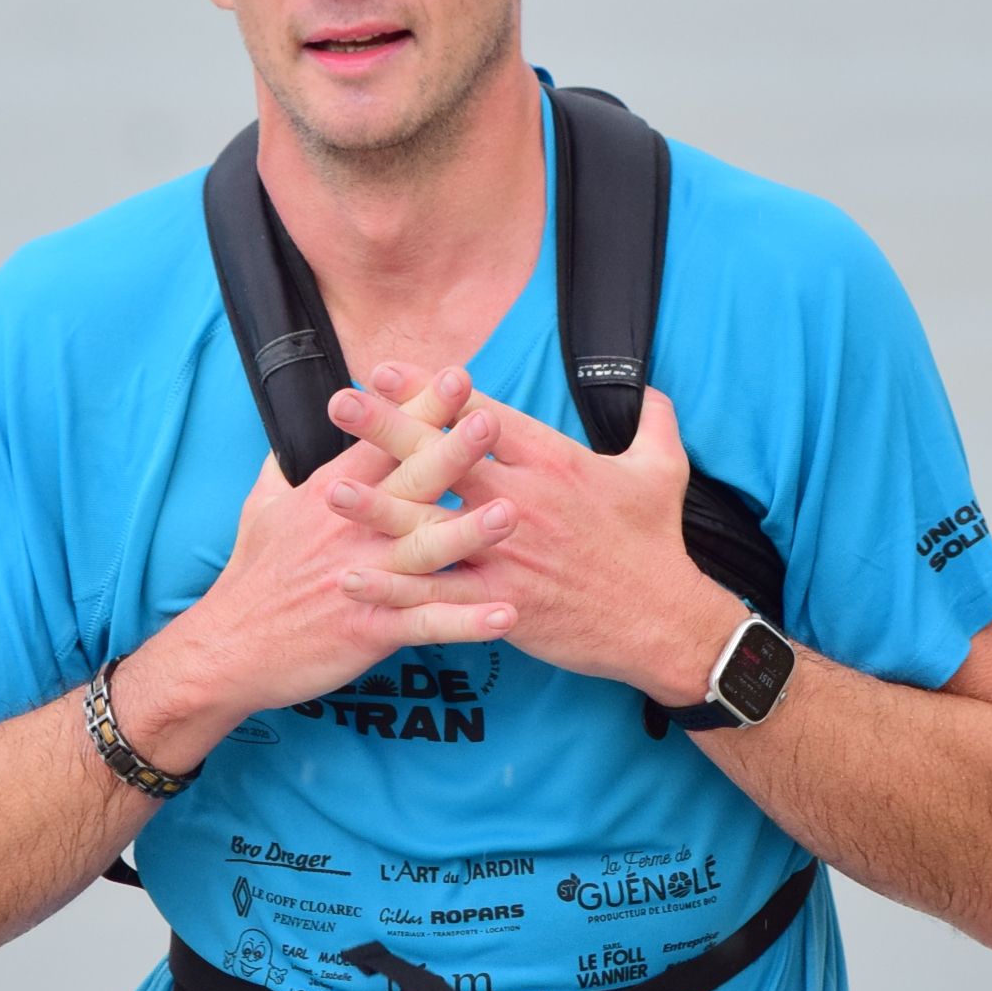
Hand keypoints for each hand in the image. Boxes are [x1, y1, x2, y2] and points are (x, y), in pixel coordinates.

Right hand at [168, 389, 511, 722]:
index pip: (382, 441)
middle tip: (492, 422)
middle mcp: (352, 529)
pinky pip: (425, 623)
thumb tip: (293, 432)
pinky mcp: (369, 628)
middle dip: (452, 452)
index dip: (419, 408)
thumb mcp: (263, 506)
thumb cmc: (253, 575)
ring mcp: (363, 578)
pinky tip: (506, 615)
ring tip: (512, 515)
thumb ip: (286, 467)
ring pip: (424, 550)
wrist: (229, 649)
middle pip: (409, 484)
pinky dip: (466, 622)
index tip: (457, 376)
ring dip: (470, 533)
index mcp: (333, 493)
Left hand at [328, 384, 743, 702]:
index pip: (480, 414)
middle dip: (387, 428)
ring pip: (432, 526)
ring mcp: (510, 554)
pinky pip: (438, 595)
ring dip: (377, 508)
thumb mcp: (663, 470)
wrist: (664, 622)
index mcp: (553, 461)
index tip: (384, 368)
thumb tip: (654, 390)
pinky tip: (354, 579)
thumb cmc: (657, 544)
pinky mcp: (504, 604)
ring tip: (328, 491)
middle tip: (338, 403)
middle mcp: (524, 501)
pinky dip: (395, 588)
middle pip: (444, 457)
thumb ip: (654, 421)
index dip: (430, 389)